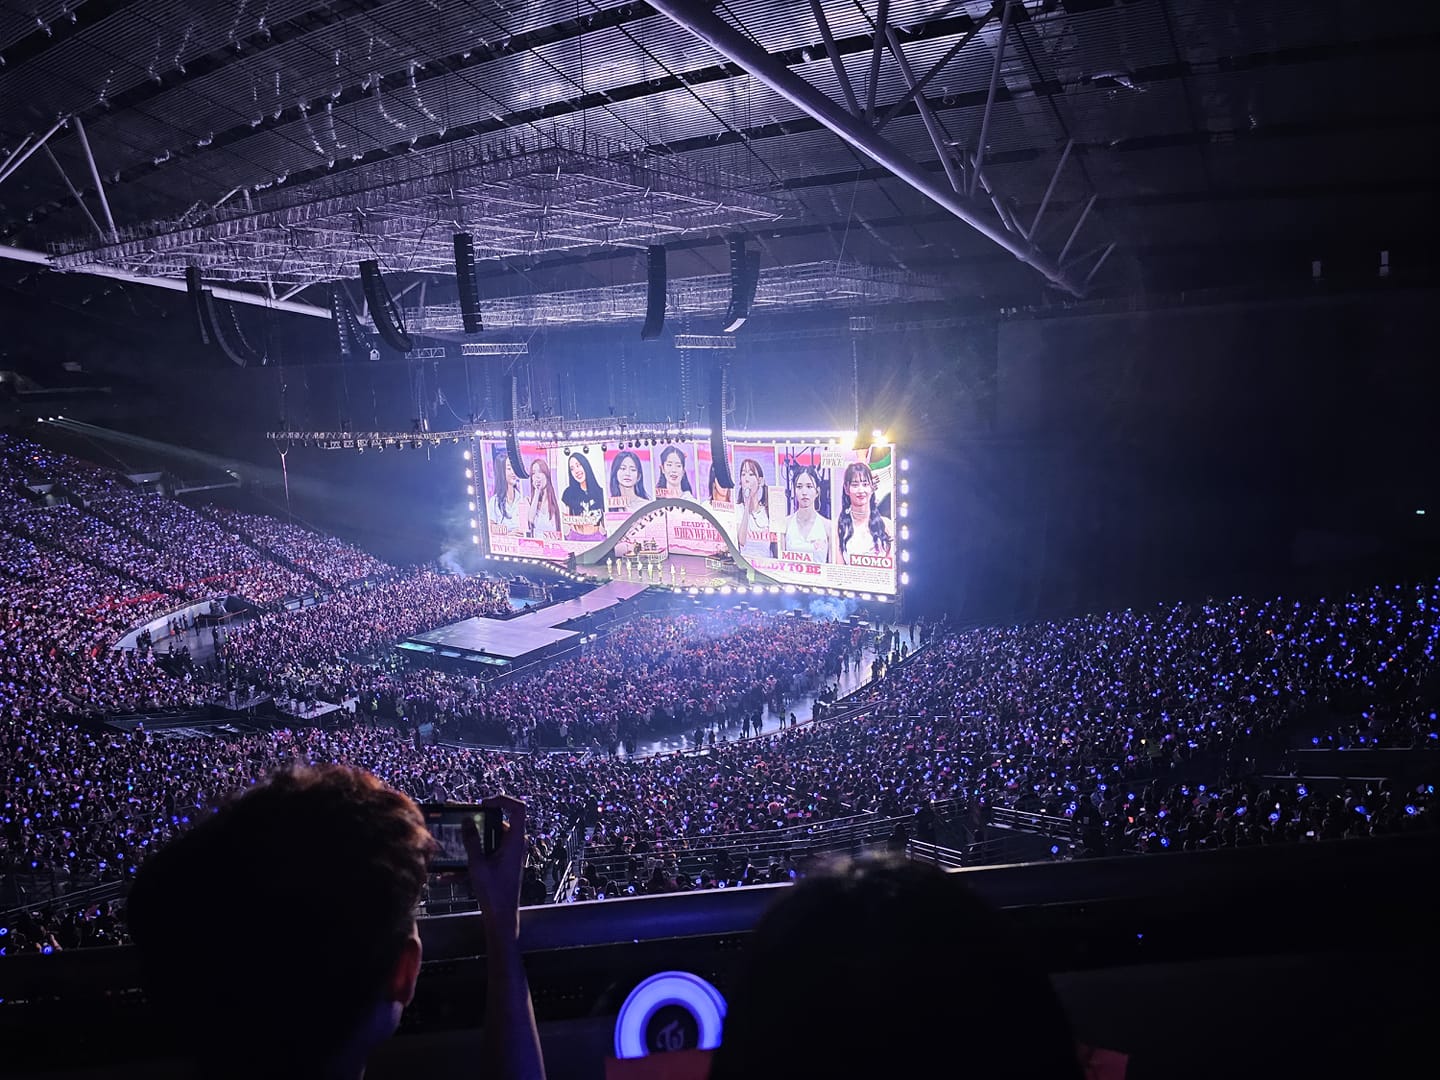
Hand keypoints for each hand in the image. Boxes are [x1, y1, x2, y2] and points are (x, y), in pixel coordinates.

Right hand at [463, 794, 527, 941]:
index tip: (483, 803)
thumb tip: (467, 821)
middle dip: (478, 822)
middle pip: (499, 822)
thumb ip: (472, 841)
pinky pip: (487, 853)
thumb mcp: (478, 865)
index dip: (503, 800)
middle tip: (460, 821)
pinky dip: (472, 859)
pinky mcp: (503, 862)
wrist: (502, 917)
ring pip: (490, 839)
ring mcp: (510, 853)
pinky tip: (449, 873)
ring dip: (471, 843)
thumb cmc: (494, 893)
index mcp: (516, 840)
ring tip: (452, 844)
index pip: (518, 808)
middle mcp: (516, 844)